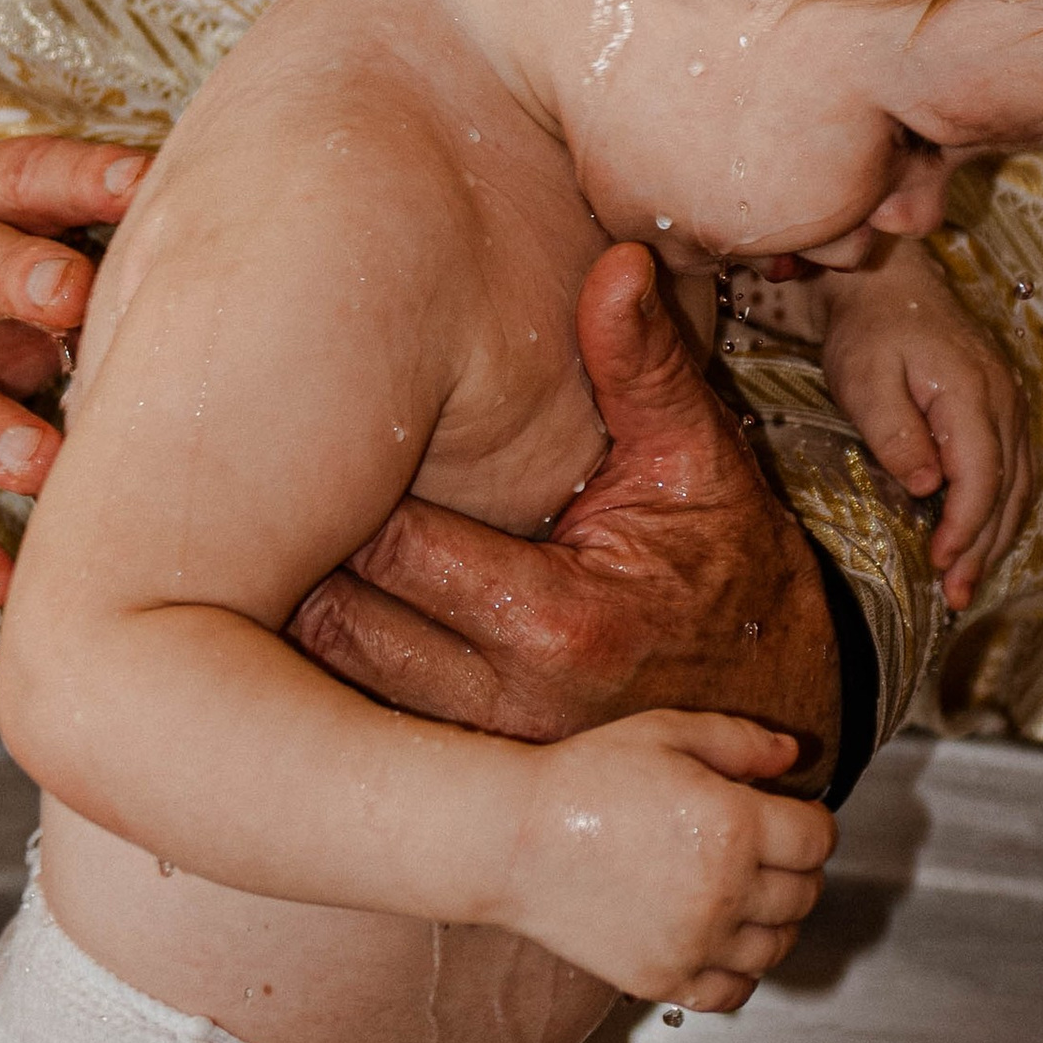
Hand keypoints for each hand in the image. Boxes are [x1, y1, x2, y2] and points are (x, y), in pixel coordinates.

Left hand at [289, 242, 841, 783]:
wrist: (779, 702)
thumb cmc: (731, 570)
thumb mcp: (699, 459)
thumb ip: (643, 364)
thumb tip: (617, 264)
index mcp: (556, 619)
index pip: (395, 542)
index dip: (347, 480)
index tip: (320, 426)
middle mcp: (507, 698)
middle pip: (340, 617)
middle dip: (302, 545)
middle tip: (263, 473)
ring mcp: (484, 750)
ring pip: (334, 679)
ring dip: (301, 611)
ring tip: (276, 531)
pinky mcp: (470, 777)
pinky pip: (361, 721)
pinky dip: (326, 671)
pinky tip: (313, 606)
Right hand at [497, 706, 835, 1011]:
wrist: (514, 839)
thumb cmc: (583, 779)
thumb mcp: (664, 733)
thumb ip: (739, 740)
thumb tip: (794, 755)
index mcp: (734, 825)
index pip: (817, 838)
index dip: (812, 821)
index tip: (795, 816)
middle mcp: (726, 891)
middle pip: (805, 893)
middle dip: (797, 867)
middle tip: (768, 849)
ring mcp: (697, 943)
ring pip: (778, 946)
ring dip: (775, 918)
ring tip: (746, 893)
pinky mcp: (666, 979)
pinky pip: (735, 991)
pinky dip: (741, 970)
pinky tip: (722, 939)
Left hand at [808, 234, 1031, 611]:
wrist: (887, 281)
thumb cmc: (868, 331)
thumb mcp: (865, 378)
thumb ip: (895, 432)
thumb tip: (930, 486)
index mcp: (970, 393)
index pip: (981, 476)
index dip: (964, 527)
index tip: (940, 563)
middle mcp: (1003, 401)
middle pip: (1006, 489)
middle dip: (983, 548)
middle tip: (955, 596)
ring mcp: (1009, 402)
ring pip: (1018, 483)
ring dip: (997, 535)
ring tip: (968, 581)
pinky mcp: (1003, 406)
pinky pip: (1015, 467)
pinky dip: (1002, 508)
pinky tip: (983, 536)